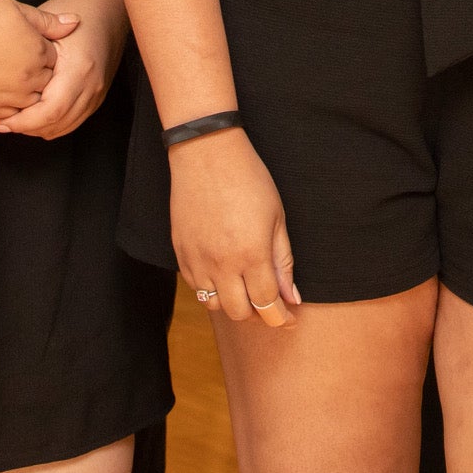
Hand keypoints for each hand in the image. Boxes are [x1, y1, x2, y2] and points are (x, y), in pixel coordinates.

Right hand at [0, 0, 71, 120]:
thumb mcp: (16, 9)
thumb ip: (48, 21)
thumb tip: (75, 22)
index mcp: (38, 54)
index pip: (55, 61)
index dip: (44, 52)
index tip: (32, 45)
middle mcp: (26, 80)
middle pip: (45, 86)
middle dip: (39, 75)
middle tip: (20, 61)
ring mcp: (4, 97)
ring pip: (28, 105)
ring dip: (24, 94)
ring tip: (9, 77)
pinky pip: (5, 116)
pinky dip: (7, 107)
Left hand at [0, 0, 122, 140]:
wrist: (106, 4)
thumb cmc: (75, 7)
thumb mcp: (45, 24)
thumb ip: (27, 52)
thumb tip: (2, 81)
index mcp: (78, 69)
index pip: (49, 111)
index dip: (22, 123)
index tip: (0, 121)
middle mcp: (91, 86)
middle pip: (55, 125)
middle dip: (25, 129)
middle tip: (1, 123)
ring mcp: (97, 93)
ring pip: (64, 127)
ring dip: (38, 129)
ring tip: (15, 120)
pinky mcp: (97, 96)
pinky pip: (73, 122)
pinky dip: (53, 124)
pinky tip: (35, 115)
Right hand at [169, 128, 299, 327]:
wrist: (207, 154)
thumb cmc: (249, 179)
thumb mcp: (277, 217)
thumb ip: (283, 261)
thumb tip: (291, 297)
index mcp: (252, 254)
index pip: (267, 305)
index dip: (281, 317)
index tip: (289, 318)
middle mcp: (222, 264)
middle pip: (240, 312)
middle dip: (259, 313)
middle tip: (269, 302)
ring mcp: (198, 260)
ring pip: (214, 305)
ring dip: (232, 303)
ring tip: (245, 288)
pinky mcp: (180, 253)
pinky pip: (195, 288)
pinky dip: (211, 289)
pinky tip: (223, 274)